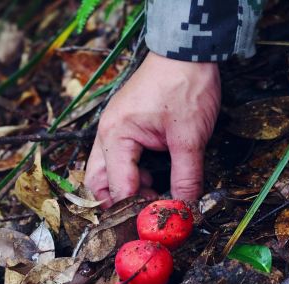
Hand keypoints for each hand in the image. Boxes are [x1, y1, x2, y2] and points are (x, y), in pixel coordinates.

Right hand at [85, 52, 220, 207]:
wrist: (187, 52)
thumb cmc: (185, 86)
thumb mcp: (189, 136)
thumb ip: (186, 176)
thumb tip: (185, 209)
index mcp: (115, 136)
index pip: (118, 188)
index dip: (136, 211)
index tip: (156, 227)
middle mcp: (107, 135)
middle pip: (98, 184)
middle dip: (119, 205)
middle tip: (146, 217)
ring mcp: (113, 131)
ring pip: (107, 173)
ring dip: (128, 189)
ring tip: (157, 195)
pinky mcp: (125, 128)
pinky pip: (120, 160)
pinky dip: (134, 175)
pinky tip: (157, 178)